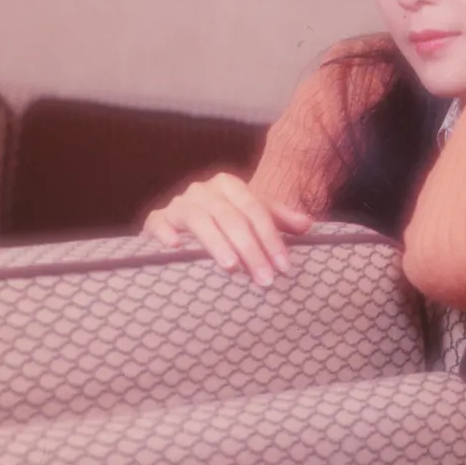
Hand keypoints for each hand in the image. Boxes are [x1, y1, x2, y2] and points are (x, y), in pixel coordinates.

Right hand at [141, 172, 311, 286]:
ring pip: (200, 220)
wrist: (187, 219)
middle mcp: (204, 190)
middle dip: (250, 249)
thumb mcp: (256, 216)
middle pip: (231, 218)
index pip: (255, 210)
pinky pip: (158, 223)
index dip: (270, 238)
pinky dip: (165, 233)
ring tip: (231, 267)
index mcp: (230, 185)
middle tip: (264, 279)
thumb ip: (281, 219)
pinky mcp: (157, 220)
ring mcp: (179, 204)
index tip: (283, 267)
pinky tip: (175, 248)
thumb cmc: (229, 222)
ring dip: (216, 243)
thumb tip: (308, 225)